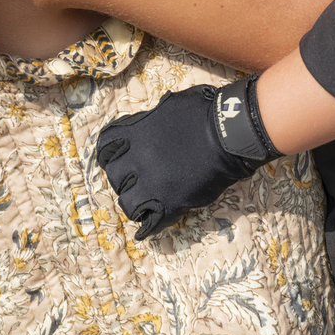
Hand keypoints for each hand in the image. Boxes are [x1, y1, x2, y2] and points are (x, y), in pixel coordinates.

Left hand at [97, 81, 274, 237]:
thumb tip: (150, 120)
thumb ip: (153, 117)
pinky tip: (148, 229)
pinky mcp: (168, 203)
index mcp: (135, 133)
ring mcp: (151, 183)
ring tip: (145, 202)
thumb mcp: (170, 105)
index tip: (119, 158)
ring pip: (127, 202)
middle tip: (137, 180)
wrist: (228, 133)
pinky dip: (148, 227)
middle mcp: (136, 159)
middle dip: (124, 179)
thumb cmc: (204, 112)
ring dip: (135, 202)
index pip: (105, 147)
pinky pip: (149, 223)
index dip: (111, 155)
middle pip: (114, 177)